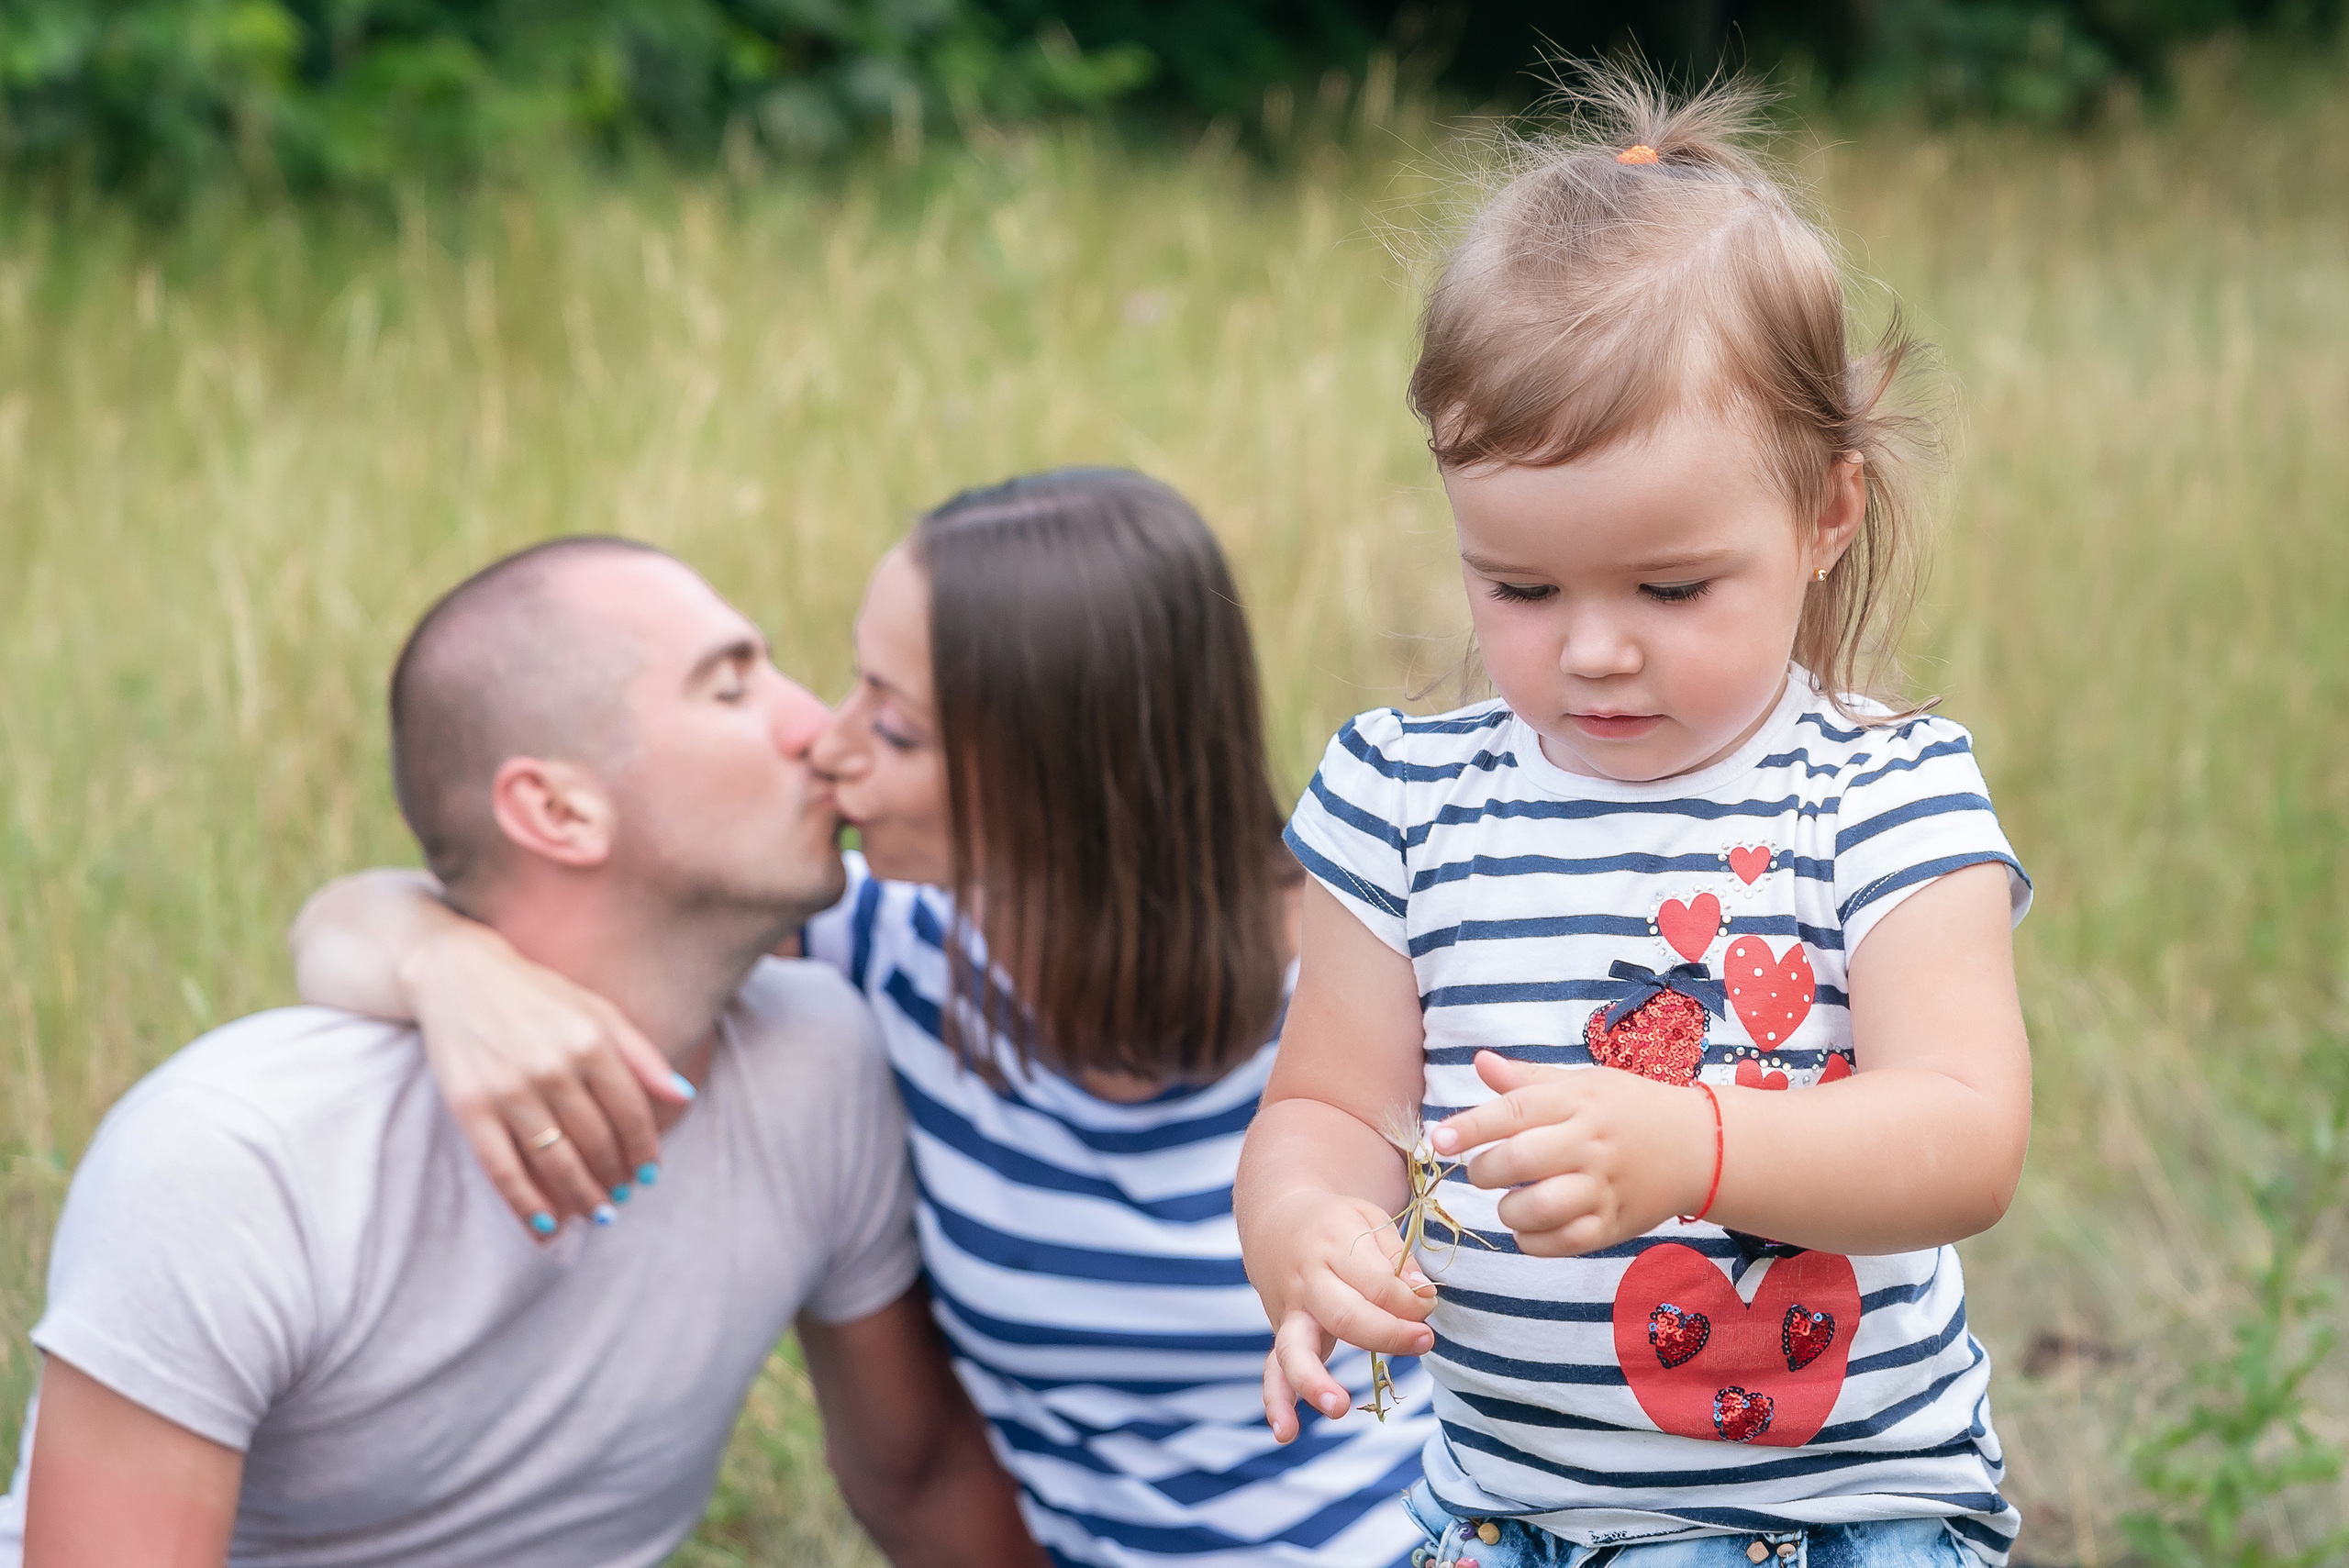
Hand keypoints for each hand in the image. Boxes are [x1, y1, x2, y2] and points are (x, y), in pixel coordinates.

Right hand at [403, 921, 692, 1231]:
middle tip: (622, 1196)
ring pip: (556, 1162)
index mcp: (591, 1041)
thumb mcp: (598, 1011)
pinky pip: (503, 1170)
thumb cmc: (538, 997)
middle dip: (615, 1177)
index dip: (644, 1149)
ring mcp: (509, 1090)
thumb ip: (643, 1055)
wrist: (458, 977)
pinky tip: (547, 1226)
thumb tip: (683, 1097)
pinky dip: (527, 1205)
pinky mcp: (470, 1109)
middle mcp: (553, 1068)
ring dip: (581, 1196)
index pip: (631, 1112)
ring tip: (596, 1213)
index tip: (649, 1172)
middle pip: (597, 1142)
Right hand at [1248, 1188, 1436, 1441]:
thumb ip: (1397, 1260)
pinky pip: (1273, 1371)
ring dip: (1314, 1381)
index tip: (1431, 1304)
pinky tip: (1285, 1433)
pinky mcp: (1281, 1335)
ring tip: (1338, 1407)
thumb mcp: (1369, 1222)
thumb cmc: (1338, 1226)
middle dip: (1388, 1334)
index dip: (1412, 1301)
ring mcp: (1290, 1313)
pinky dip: (1276, 1403)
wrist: (1279, 1221)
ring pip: (1295, 1349)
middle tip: (1425, 1341)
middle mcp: (1308, 1282)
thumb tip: (1423, 1296)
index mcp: (1333, 1246)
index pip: (1379, 1283)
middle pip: (1345, 1316)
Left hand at [1429, 1051, 1713, 1255]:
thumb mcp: (1582, 1082)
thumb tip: (1479, 1062)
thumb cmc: (1627, 1108)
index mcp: (1577, 1101)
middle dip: (1485, 1171)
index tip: (1440, 1139)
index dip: (1472, 1126)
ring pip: (1543, 1207)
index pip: (1515, 1112)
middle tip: (1480, 1173)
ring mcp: (1605, 1187)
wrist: (1699, 1145)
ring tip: (1508, 1203)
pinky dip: (1535, 1242)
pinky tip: (1528, 1230)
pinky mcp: (1616, 1224)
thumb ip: (1527, 1080)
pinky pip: (1567, 1242)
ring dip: (1510, 1211)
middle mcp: (1590, 1143)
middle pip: (1523, 1161)